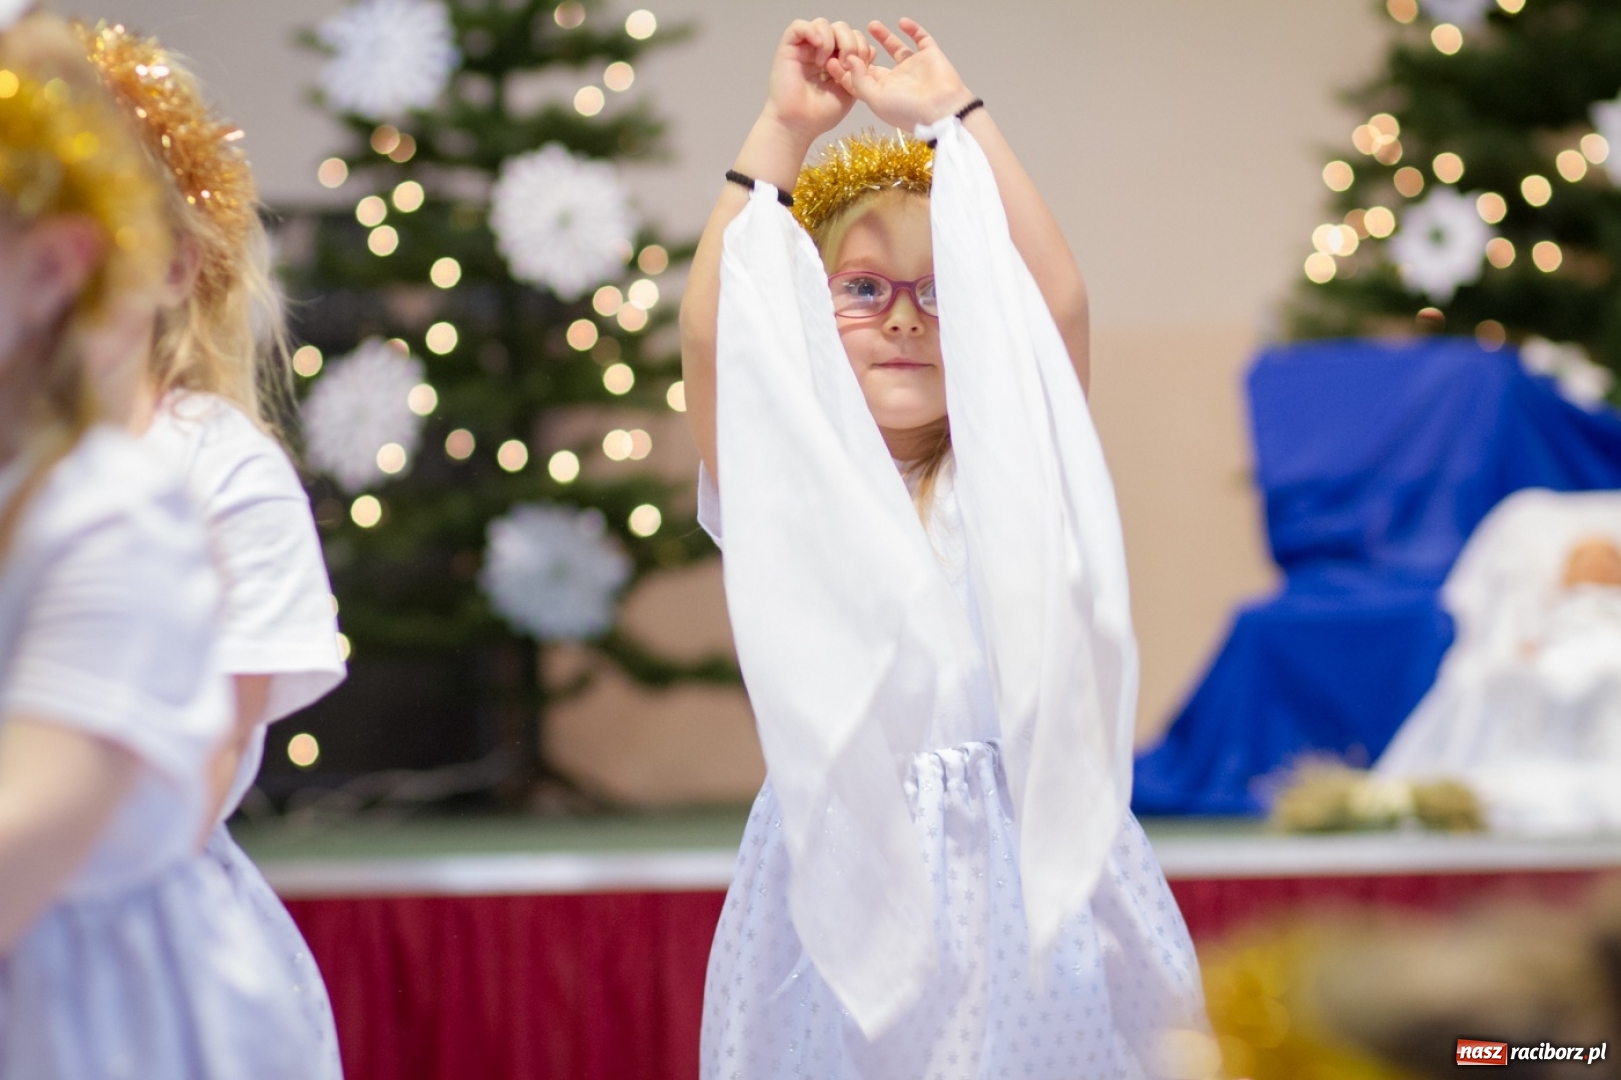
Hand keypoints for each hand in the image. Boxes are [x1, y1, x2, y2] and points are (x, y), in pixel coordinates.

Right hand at [762, 19, 872, 144]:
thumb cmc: (821, 115)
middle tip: (844, 65)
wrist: (798, 126)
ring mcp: (804, 48)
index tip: (859, 68)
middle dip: (850, 43)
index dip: (861, 47)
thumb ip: (860, 72)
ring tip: (826, 64)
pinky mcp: (788, 48)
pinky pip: (799, 26)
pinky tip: (818, 51)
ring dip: (831, 41)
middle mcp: (820, 51)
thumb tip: (871, 50)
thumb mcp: (849, 92)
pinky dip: (812, 32)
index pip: (853, 37)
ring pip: (823, 23)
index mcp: (836, 60)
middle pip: (841, 27)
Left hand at [830, 18, 973, 131]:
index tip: (830, 57)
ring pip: (896, 48)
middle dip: (862, 52)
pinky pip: (920, 39)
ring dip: (884, 37)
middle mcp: (897, 81)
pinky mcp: (930, 56)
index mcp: (882, 94)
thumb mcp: (875, 99)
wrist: (942, 110)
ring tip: (871, 25)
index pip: (859, 79)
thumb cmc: (908, 111)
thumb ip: (859, 79)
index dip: (845, 69)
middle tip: (849, 38)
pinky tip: (901, 22)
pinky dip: (912, 29)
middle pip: (875, 63)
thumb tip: (849, 59)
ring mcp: (914, 68)